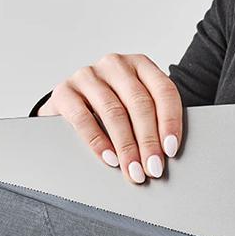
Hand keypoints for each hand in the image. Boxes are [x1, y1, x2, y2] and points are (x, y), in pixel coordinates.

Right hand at [36, 53, 182, 184]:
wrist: (69, 106)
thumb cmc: (110, 111)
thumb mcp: (134, 110)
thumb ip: (151, 122)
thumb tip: (162, 156)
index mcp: (140, 65)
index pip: (163, 90)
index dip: (170, 122)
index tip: (170, 150)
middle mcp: (115, 65)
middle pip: (139, 103)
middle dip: (148, 141)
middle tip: (153, 169)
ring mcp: (88, 75)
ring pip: (114, 112)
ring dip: (126, 147)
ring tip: (133, 170)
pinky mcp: (64, 91)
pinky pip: (83, 118)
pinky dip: (98, 142)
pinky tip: (110, 158)